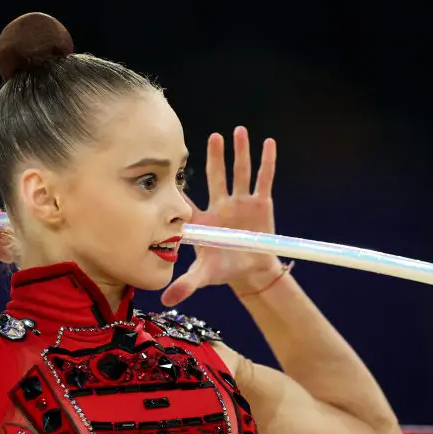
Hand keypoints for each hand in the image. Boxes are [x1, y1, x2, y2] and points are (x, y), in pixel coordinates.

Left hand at [160, 127, 284, 306]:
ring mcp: (241, 202)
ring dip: (240, 153)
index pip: (189, 200)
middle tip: (214, 138)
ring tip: (239, 132)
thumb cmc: (222, 268)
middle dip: (216, 158)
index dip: (182, 188)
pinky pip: (264, 180)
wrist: (249, 270)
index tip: (172, 171)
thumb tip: (164, 301)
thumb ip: (185, 285)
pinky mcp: (261, 204)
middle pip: (217, 177)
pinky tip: (268, 144)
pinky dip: (267, 163)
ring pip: (240, 173)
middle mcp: (221, 205)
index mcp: (204, 220)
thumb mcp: (203, 276)